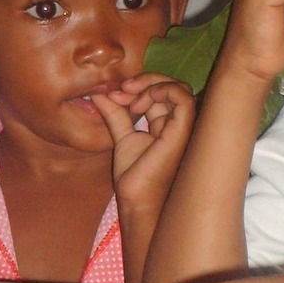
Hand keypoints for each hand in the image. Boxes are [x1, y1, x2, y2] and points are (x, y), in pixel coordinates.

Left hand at [95, 74, 194, 210]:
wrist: (137, 200)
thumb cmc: (135, 177)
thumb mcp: (121, 137)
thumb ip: (115, 114)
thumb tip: (100, 93)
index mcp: (166, 125)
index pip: (159, 93)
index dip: (137, 87)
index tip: (112, 94)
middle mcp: (178, 124)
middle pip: (169, 87)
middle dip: (143, 81)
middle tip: (119, 90)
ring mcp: (183, 127)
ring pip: (178, 88)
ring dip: (150, 84)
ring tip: (128, 96)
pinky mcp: (183, 131)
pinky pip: (183, 98)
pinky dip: (162, 90)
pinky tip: (140, 100)